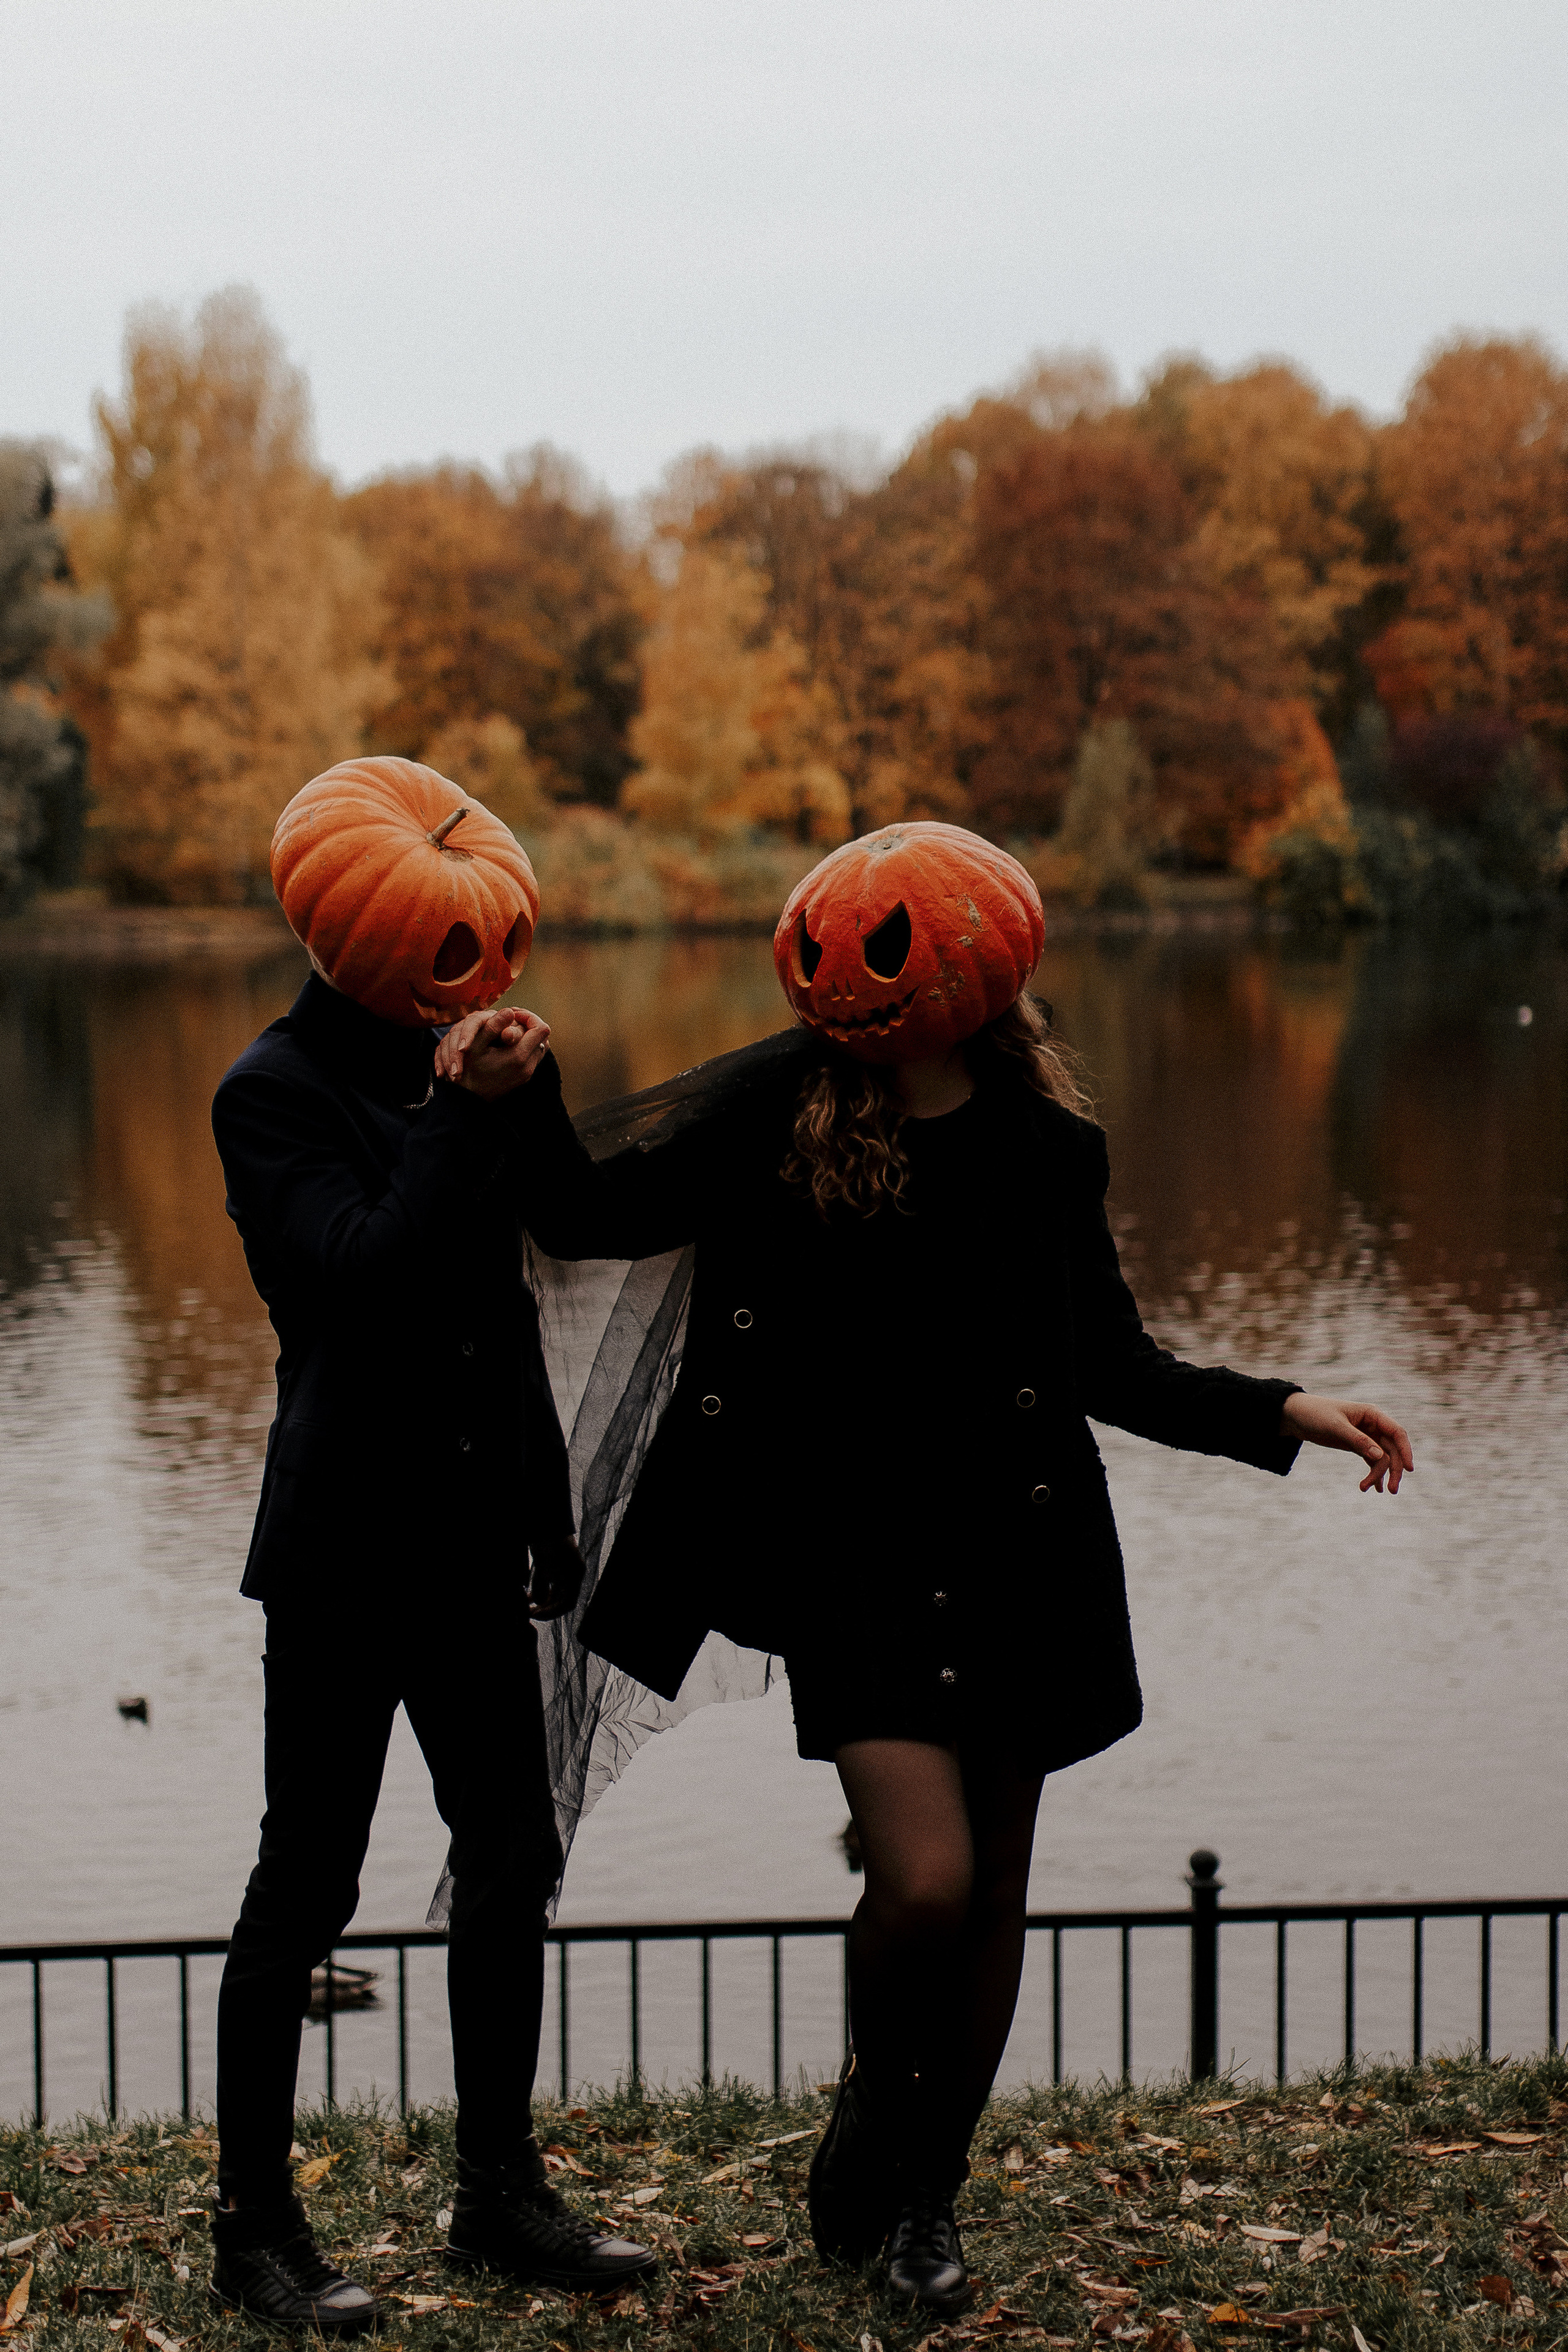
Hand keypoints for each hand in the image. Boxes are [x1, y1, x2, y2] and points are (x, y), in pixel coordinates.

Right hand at [435, 1006, 549, 1097]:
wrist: (467, 1098)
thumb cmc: (467, 1070)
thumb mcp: (475, 1045)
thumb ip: (493, 1027)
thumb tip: (509, 1010)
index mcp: (518, 1056)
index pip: (541, 1028)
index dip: (529, 1016)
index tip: (512, 1014)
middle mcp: (527, 1066)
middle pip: (543, 1037)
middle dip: (529, 1024)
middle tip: (510, 1019)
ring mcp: (527, 1074)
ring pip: (540, 1046)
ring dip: (528, 1035)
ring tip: (508, 1029)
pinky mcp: (524, 1077)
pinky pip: (533, 1056)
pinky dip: (525, 1045)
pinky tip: (508, 1043)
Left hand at [528, 1535, 584, 1620]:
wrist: (545, 1521)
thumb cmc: (547, 1540)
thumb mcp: (544, 1563)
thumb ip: (541, 1584)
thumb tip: (538, 1601)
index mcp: (574, 1575)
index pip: (568, 1603)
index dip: (553, 1612)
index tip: (537, 1615)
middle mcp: (570, 1575)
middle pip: (560, 1600)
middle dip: (545, 1608)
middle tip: (530, 1613)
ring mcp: (561, 1571)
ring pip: (552, 1594)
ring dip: (540, 1601)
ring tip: (526, 1606)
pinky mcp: (551, 1566)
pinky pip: (546, 1584)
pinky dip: (537, 1590)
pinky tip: (527, 1595)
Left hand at [1280, 1392, 1413, 1492]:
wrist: (1297, 1416)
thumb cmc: (1316, 1414)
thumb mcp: (1335, 1426)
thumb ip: (1357, 1440)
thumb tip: (1380, 1456)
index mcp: (1372, 1414)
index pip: (1396, 1433)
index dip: (1405, 1451)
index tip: (1409, 1470)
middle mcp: (1373, 1425)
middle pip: (1392, 1449)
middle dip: (1393, 1470)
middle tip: (1391, 1491)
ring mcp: (1367, 1436)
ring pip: (1382, 1458)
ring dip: (1380, 1475)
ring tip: (1367, 1489)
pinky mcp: (1358, 1446)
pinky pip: (1372, 1461)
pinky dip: (1374, 1474)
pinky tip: (1374, 1488)